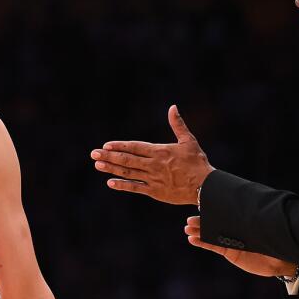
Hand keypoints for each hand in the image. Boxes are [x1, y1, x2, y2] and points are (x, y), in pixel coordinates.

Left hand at [91, 105, 212, 204]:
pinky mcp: (155, 192)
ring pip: (128, 173)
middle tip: (94, 154)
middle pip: (127, 159)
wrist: (205, 186)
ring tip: (98, 164)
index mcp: (160, 151)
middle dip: (109, 156)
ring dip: (112, 168)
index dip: (119, 146)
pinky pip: (135, 188)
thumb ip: (178, 124)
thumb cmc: (197, 163)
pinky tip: (110, 182)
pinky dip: (122, 185)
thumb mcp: (189, 141)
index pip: (135, 147)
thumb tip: (172, 107)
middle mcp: (153, 165)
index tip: (106, 145)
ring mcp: (153, 179)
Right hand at [184, 216, 298, 278]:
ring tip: (187, 229)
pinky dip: (203, 243)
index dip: (212, 210)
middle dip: (201, 221)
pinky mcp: (230, 252)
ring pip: (211, 235)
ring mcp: (231, 240)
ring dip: (199, 232)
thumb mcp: (264, 228)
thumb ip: (253, 219)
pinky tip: (192, 239)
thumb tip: (249, 204)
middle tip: (189, 220)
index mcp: (241, 220)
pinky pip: (213, 246)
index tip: (200, 206)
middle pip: (215, 223)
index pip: (224, 213)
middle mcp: (234, 229)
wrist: (279, 260)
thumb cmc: (274, 241)